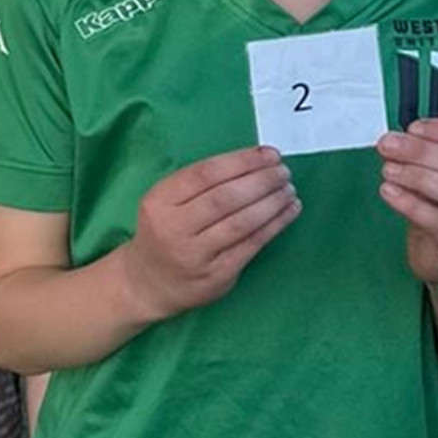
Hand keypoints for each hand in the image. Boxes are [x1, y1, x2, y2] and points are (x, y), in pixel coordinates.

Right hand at [120, 146, 298, 321]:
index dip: (242, 161)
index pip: (205, 173)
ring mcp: (195, 254)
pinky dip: (275, 225)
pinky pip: (251, 245)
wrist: (149, 282)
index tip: (269, 154)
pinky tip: (289, 211)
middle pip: (225, 198)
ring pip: (241, 222)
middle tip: (283, 172)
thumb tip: (255, 162)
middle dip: (261, 180)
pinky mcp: (216, 275)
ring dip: (272, 203)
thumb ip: (199, 184)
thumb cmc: (165, 233)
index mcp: (159, 201)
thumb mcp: (165, 202)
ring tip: (288, 190)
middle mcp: (174, 228)